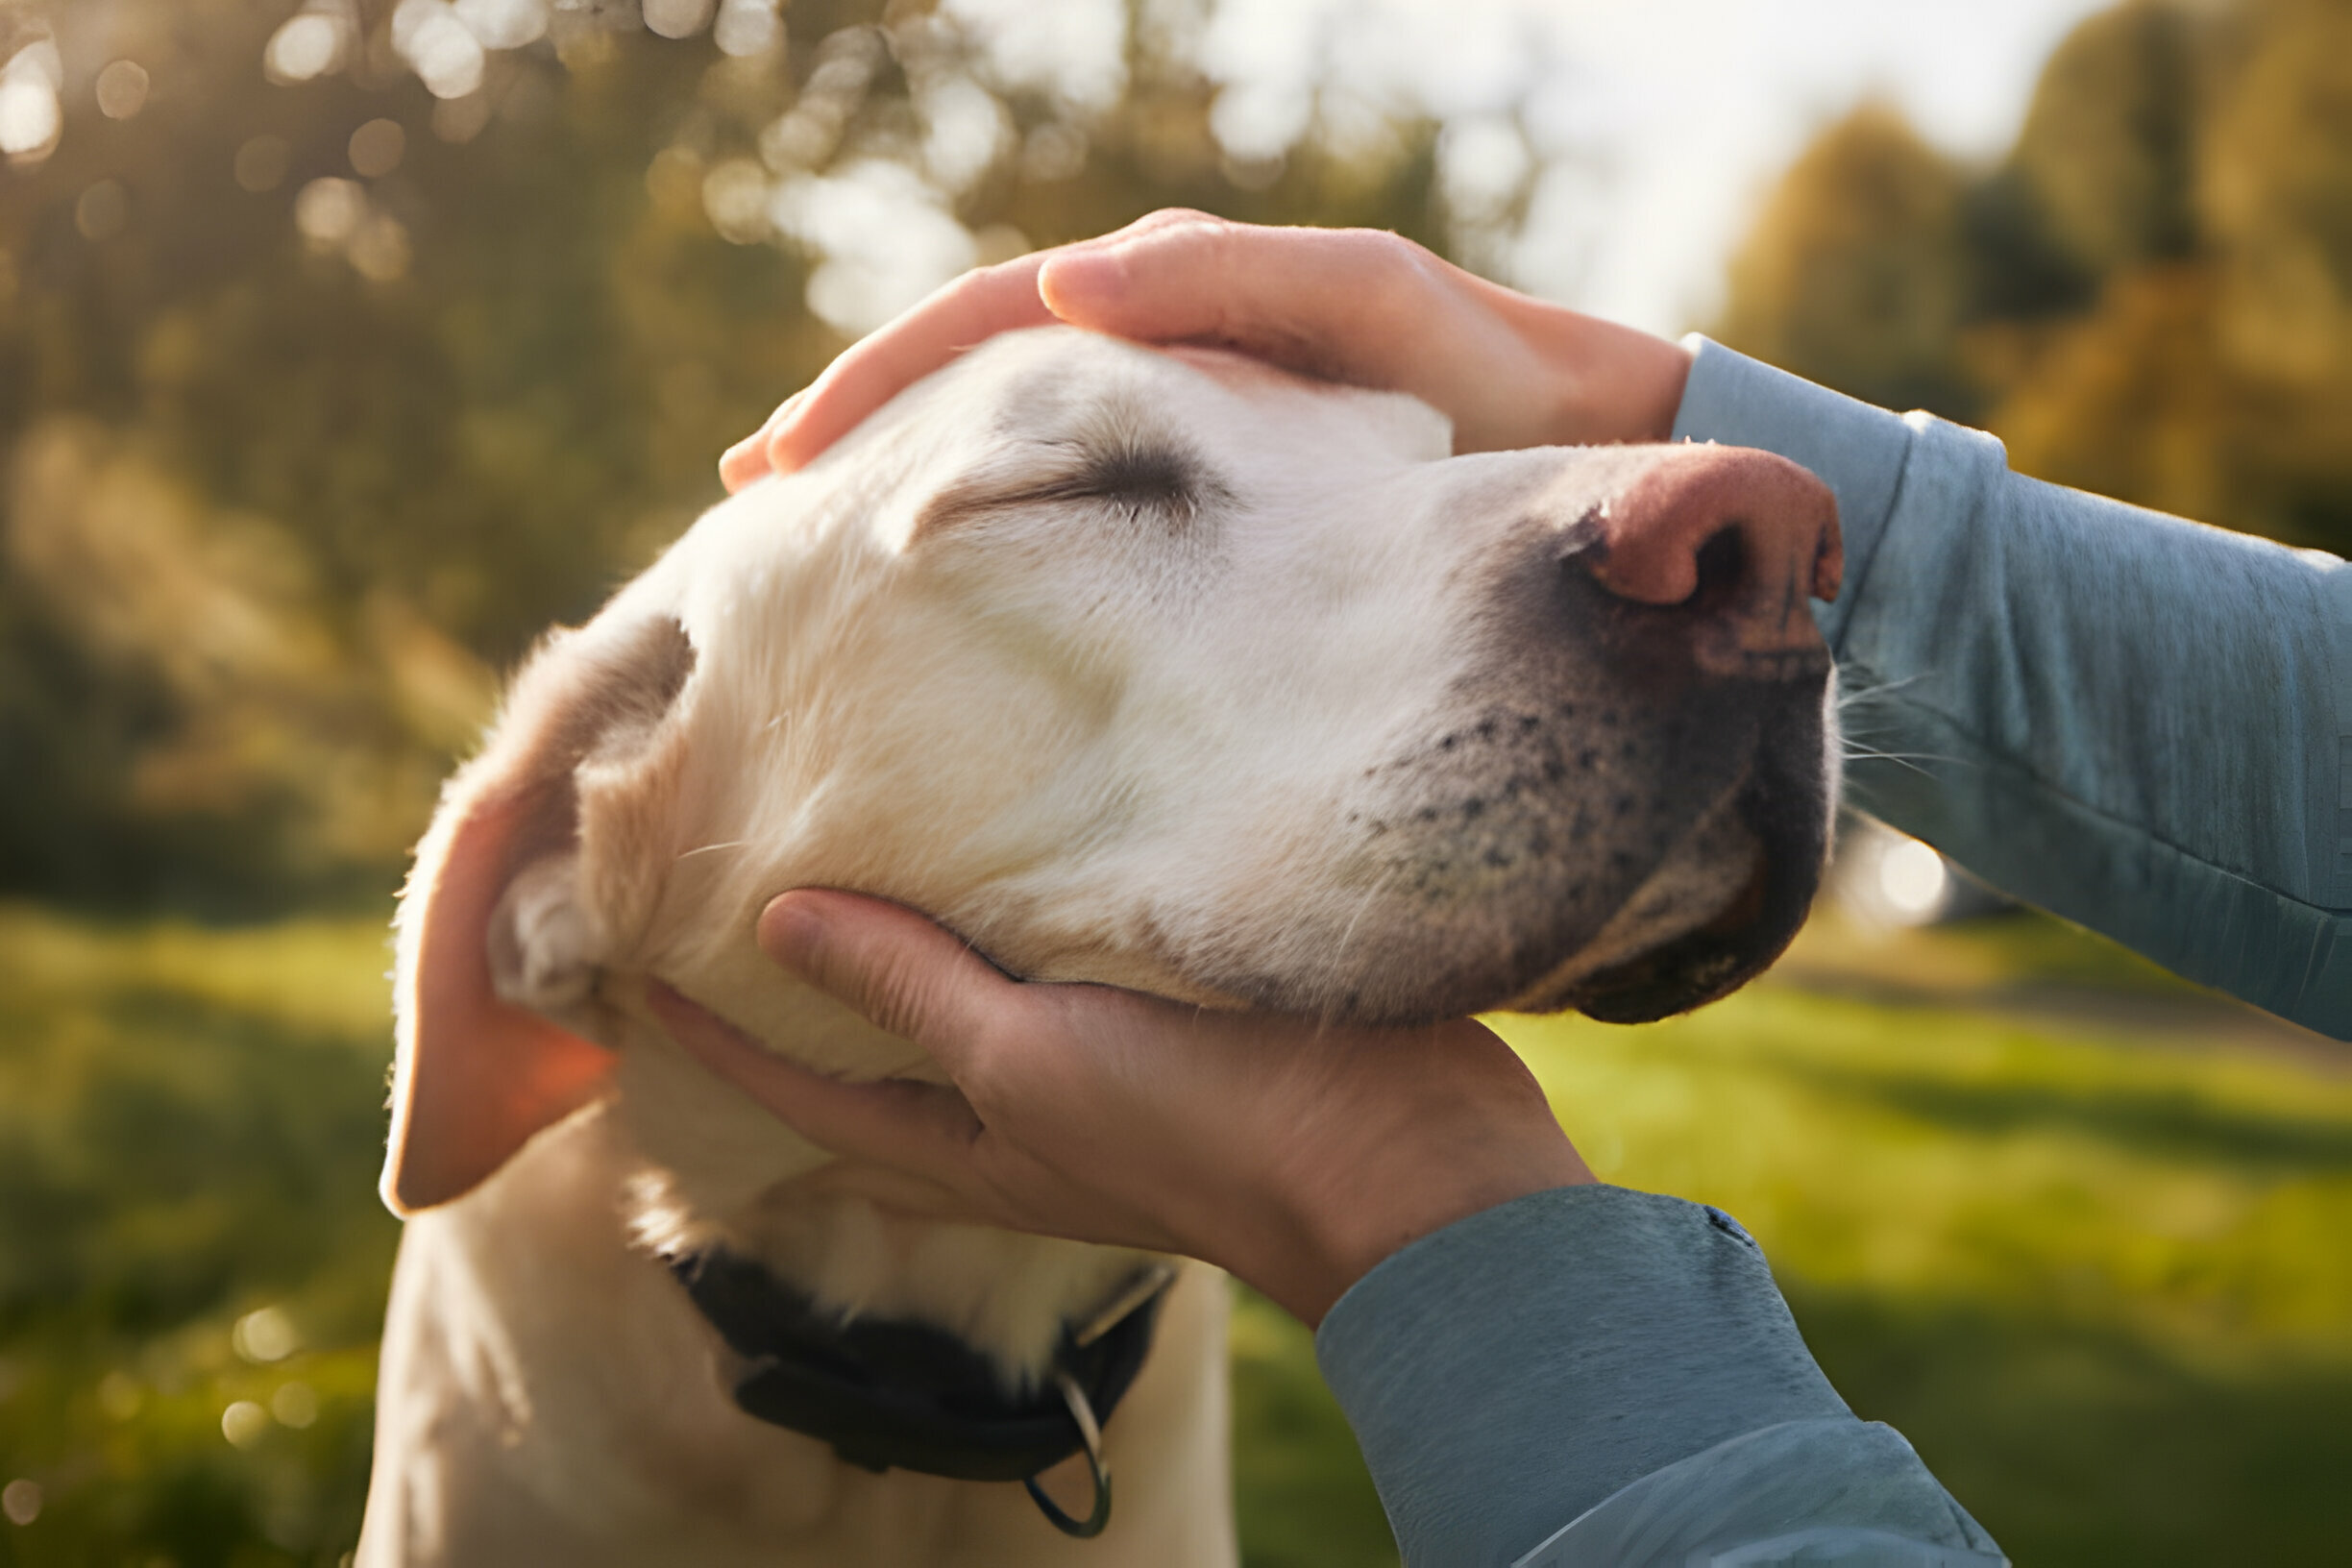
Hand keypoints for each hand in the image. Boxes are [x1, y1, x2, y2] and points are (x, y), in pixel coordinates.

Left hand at [650, 890, 1593, 1326]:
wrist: (1400, 1159)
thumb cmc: (1203, 1125)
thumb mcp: (1032, 1059)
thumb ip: (912, 993)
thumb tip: (778, 922)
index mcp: (966, 1144)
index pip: (798, 1092)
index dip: (710, 1037)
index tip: (631, 964)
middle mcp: (1014, 1117)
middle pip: (869, 1066)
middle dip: (791, 1008)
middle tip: (715, 920)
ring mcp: (1093, 1074)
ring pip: (959, 1016)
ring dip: (896, 961)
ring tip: (839, 874)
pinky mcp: (1165, 1022)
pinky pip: (1052, 971)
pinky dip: (1003, 925)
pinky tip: (1004, 859)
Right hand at [719, 210, 1693, 490]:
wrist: (1581, 444)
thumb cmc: (1483, 374)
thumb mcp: (1368, 307)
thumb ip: (1236, 285)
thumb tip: (1070, 290)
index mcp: (1171, 293)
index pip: (986, 324)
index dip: (878, 383)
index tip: (787, 459)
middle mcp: (1155, 344)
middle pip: (968, 374)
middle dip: (858, 426)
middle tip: (753, 498)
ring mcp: (1175, 419)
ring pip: (1007, 438)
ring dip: (908, 476)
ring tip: (812, 541)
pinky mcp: (1209, 492)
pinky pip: (1072, 494)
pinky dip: (994, 520)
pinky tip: (945, 579)